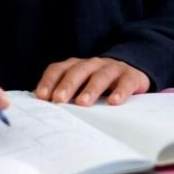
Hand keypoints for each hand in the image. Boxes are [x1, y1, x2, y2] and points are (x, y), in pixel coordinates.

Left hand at [35, 56, 149, 106]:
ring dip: (90, 89)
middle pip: (78, 71)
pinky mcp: (131, 76)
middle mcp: (93, 64)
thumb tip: (41, 108)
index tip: (41, 96)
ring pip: (100, 76)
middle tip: (59, 99)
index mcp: (77, 66)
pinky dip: (119, 91)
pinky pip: (125, 82)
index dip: (49, 81)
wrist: (132, 73)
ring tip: (83, 103)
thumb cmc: (99, 85)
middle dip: (67, 85)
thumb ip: (64, 94)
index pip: (58, 69)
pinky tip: (114, 102)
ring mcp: (112, 68)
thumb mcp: (81, 86)